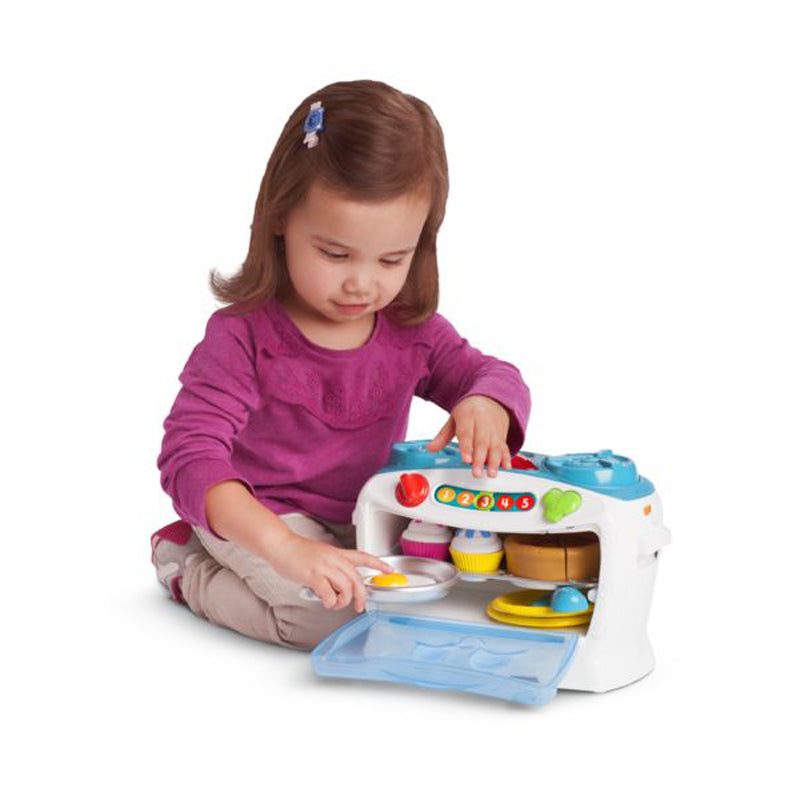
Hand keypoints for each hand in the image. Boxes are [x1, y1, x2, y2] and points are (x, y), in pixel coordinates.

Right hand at [268, 533, 392, 612]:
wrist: (281, 545)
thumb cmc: (298, 552)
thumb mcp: (322, 555)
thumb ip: (333, 568)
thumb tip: (339, 587)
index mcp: (338, 553)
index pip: (363, 556)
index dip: (378, 564)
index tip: (389, 570)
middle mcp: (334, 558)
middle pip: (357, 579)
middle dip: (361, 596)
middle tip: (359, 606)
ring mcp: (323, 566)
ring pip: (346, 587)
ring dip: (343, 601)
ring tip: (336, 604)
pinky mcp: (312, 575)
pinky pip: (328, 593)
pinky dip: (330, 602)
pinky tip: (325, 601)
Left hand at [426, 394, 511, 477]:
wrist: (490, 399)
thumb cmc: (469, 411)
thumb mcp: (454, 419)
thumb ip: (442, 436)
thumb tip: (430, 449)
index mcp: (468, 416)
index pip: (466, 433)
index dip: (466, 447)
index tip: (466, 460)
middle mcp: (483, 423)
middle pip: (482, 442)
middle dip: (480, 459)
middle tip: (477, 472)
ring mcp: (494, 430)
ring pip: (495, 446)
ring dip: (495, 461)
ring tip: (492, 474)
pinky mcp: (502, 436)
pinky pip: (505, 447)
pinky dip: (507, 458)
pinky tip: (506, 468)